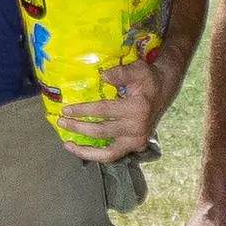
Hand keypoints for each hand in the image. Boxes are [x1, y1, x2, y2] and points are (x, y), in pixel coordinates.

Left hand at [56, 55, 174, 162]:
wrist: (164, 90)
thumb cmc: (148, 79)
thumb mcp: (137, 70)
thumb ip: (120, 73)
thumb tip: (102, 75)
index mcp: (136, 109)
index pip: (103, 111)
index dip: (83, 111)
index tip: (66, 110)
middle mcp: (137, 129)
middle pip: (101, 132)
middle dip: (78, 128)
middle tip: (60, 122)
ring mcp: (137, 141)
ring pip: (107, 153)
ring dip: (84, 150)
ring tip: (67, 144)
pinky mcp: (136, 146)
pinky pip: (113, 155)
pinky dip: (96, 155)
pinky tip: (81, 150)